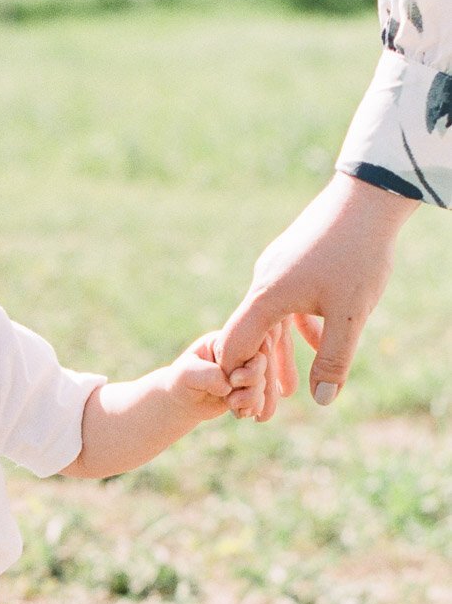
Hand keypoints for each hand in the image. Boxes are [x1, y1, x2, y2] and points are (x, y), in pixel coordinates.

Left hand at [168, 334, 268, 422]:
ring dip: (252, 397)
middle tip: (232, 393)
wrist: (181, 401)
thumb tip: (229, 385)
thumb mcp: (187, 374)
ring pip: (264, 381)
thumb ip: (208, 374)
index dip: (251, 361)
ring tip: (232, 405)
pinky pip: (263, 397)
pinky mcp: (247, 388)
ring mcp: (245, 371)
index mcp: (226, 340)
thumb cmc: (180, 381)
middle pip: (263, 361)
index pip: (249, 341)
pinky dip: (255, 407)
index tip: (233, 378)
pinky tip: (241, 413)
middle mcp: (239, 353)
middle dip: (253, 380)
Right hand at [218, 175, 414, 406]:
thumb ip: (334, 359)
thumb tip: (322, 401)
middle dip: (258, 372)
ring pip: (271, 320)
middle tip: (263, 407)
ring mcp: (277, 269)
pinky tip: (318, 340)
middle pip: (250, 336)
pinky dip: (296, 326)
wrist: (368, 196)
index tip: (243, 404)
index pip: (235, 346)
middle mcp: (263, 282)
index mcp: (267, 298)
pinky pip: (286, 302)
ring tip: (288, 387)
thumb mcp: (350, 315)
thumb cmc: (359, 254)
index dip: (236, 377)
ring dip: (280, 352)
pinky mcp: (293, 260)